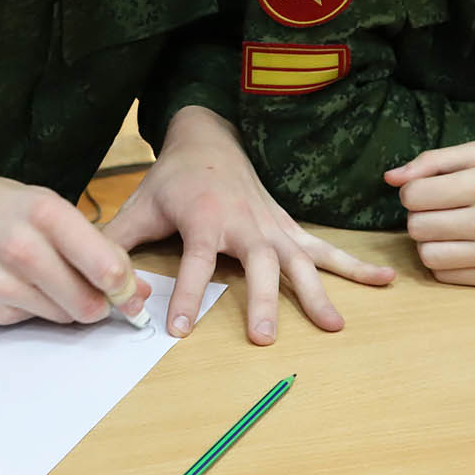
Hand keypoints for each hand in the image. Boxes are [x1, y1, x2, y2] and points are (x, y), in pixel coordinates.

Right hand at [0, 162, 152, 325]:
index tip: (130, 290)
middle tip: (100, 295)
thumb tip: (135, 287)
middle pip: (89, 304)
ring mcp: (4, 283)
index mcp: (45, 213)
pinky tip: (22, 284)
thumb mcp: (44, 203)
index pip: (106, 267)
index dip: (126, 286)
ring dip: (72, 306)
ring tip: (52, 279)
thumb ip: (90, 242)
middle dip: (103, 305)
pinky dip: (40, 308)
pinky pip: (36, 320)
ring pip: (66, 317)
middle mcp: (24, 249)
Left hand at [103, 106, 393, 344]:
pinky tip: (385, 282)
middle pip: (258, 264)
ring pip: (299, 261)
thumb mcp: (140, 204)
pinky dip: (355, 266)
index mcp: (204, 217)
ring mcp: (272, 226)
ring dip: (317, 293)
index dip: (188, 295)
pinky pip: (325, 249)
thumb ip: (116, 240)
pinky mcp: (288, 228)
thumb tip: (90, 275)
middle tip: (262, 337)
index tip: (179, 329)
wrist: (208, 137)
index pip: (196, 261)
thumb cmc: (172, 179)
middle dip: (261, 300)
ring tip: (334, 326)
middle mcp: (244, 223)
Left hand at [386, 141, 474, 286]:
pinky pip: (444, 275)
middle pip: (416, 226)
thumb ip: (434, 161)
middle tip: (440, 209)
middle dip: (420, 215)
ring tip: (448, 228)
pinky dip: (444, 261)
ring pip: (426, 254)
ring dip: (429, 241)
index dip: (414, 191)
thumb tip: (390, 178)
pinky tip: (461, 246)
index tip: (430, 190)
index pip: (414, 195)